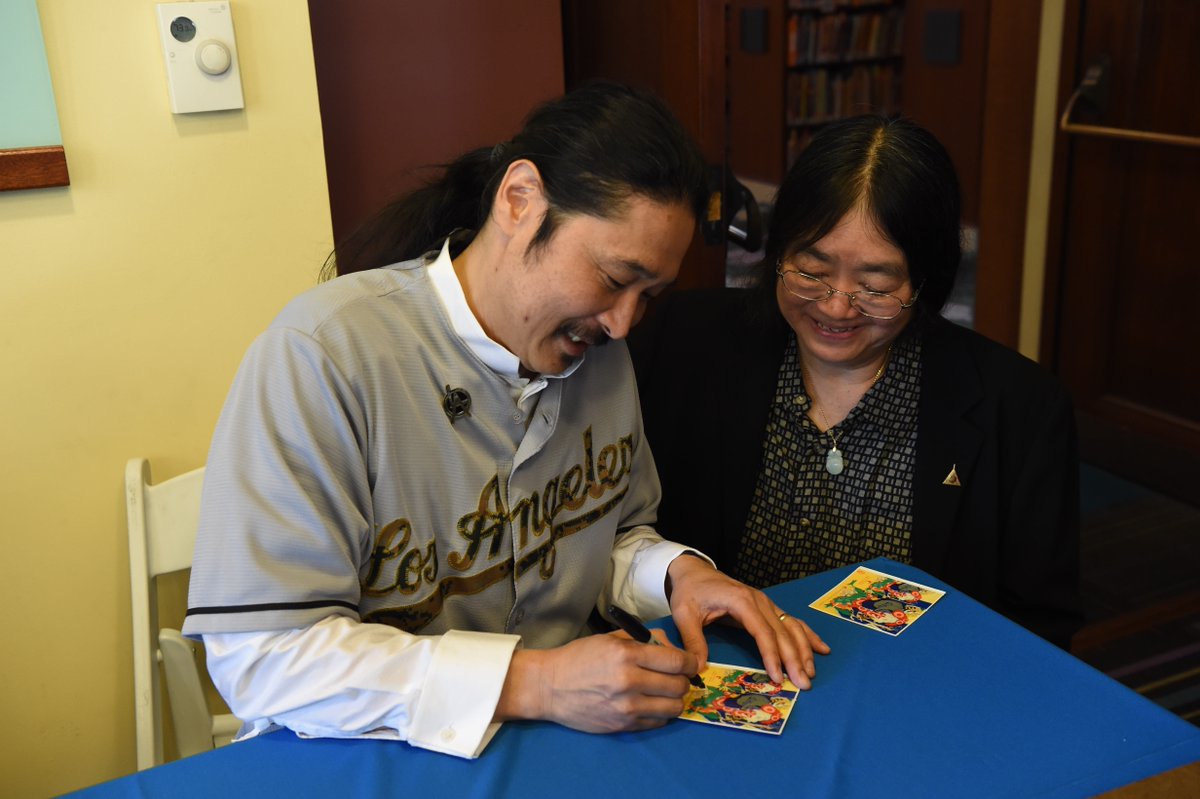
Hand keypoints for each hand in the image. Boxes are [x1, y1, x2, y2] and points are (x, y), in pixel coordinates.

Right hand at [494, 632, 698, 732]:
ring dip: (674, 700)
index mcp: (627, 654)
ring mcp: (626, 707)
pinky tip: (650, 705)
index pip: (676, 661)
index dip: (691, 663)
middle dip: (683, 681)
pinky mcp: (622, 725)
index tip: (691, 664)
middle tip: (676, 678)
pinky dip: (660, 714)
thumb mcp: (610, 639)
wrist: (549, 686)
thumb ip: (643, 640)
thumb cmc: (579, 658)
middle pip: (678, 686)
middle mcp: (629, 681)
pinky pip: (657, 722)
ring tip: (665, 693)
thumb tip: (672, 647)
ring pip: (673, 708)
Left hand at [666, 555, 829, 688]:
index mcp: (741, 601)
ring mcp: (766, 603)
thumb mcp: (684, 614)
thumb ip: (693, 640)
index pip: (763, 632)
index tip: (778, 677)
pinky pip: (792, 621)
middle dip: (795, 659)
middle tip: (804, 684)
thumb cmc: (689, 592)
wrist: (694, 572)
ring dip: (804, 650)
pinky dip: (808, 635)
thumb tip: (699, 667)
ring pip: (792, 627)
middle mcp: (759, 601)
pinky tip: (821, 648)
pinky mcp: (768, 607)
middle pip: (783, 633)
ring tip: (811, 673)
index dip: (772, 655)